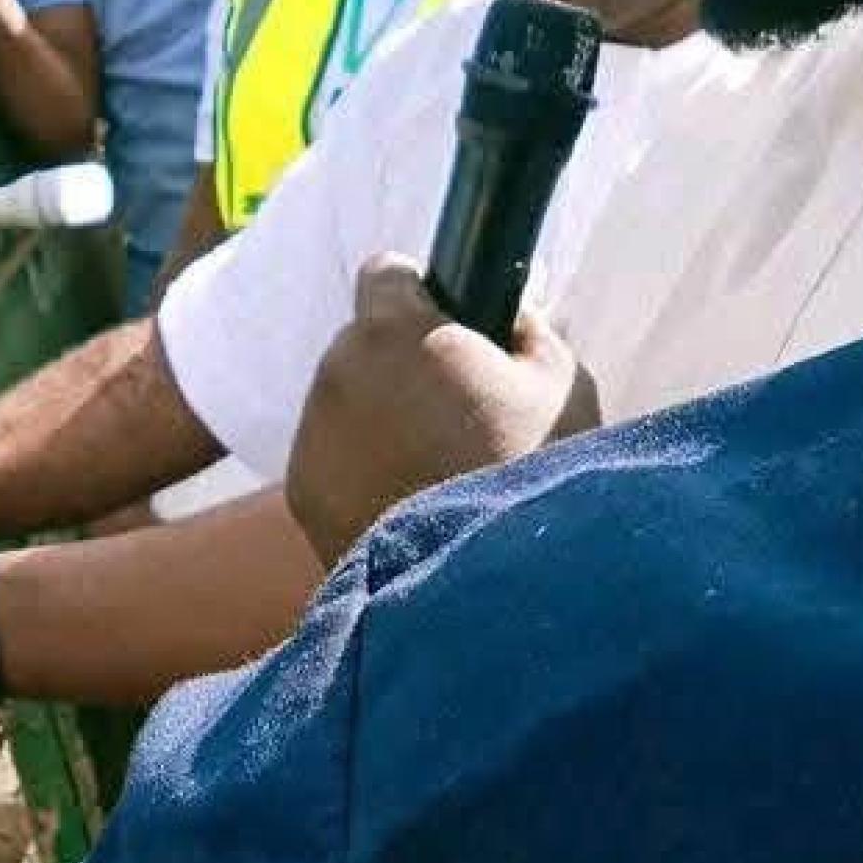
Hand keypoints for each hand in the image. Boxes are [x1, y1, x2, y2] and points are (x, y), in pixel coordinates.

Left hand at [285, 254, 599, 566]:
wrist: (487, 591)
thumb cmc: (532, 475)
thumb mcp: (561, 384)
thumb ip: (528, 331)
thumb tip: (512, 313)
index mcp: (395, 329)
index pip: (386, 271)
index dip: (421, 294)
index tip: (450, 324)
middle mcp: (338, 369)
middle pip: (365, 343)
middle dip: (403, 365)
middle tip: (461, 414)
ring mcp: (312, 432)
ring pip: (347, 402)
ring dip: (382, 420)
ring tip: (441, 472)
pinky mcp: (301, 491)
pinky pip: (333, 459)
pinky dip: (362, 473)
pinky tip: (413, 506)